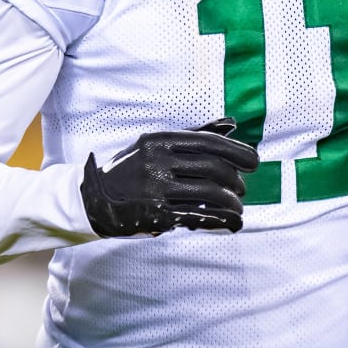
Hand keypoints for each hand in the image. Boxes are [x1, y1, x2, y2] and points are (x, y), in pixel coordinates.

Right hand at [81, 118, 259, 236]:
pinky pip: (199, 216)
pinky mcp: (156, 215)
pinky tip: (233, 223)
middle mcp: (158, 162)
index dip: (237, 152)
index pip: (209, 143)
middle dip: (235, 180)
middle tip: (241, 188)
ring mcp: (156, 190)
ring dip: (232, 202)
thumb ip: (194, 135)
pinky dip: (222, 220)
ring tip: (237, 207)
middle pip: (213, 168)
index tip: (253, 162)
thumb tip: (232, 124)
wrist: (94, 200)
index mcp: (159, 141)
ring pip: (210, 194)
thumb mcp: (155, 145)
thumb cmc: (131, 170)